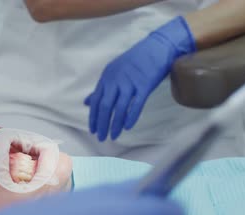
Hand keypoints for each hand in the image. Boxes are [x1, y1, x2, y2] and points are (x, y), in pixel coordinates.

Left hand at [86, 17, 195, 141]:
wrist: (157, 47)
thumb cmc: (136, 61)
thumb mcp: (114, 72)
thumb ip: (101, 88)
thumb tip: (87, 102)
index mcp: (107, 77)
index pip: (96, 101)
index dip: (93, 117)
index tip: (93, 130)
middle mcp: (116, 80)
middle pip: (105, 106)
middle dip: (102, 124)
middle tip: (101, 138)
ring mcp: (130, 82)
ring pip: (119, 108)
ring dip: (115, 124)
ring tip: (113, 136)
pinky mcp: (145, 85)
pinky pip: (136, 105)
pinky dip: (131, 117)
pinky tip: (127, 127)